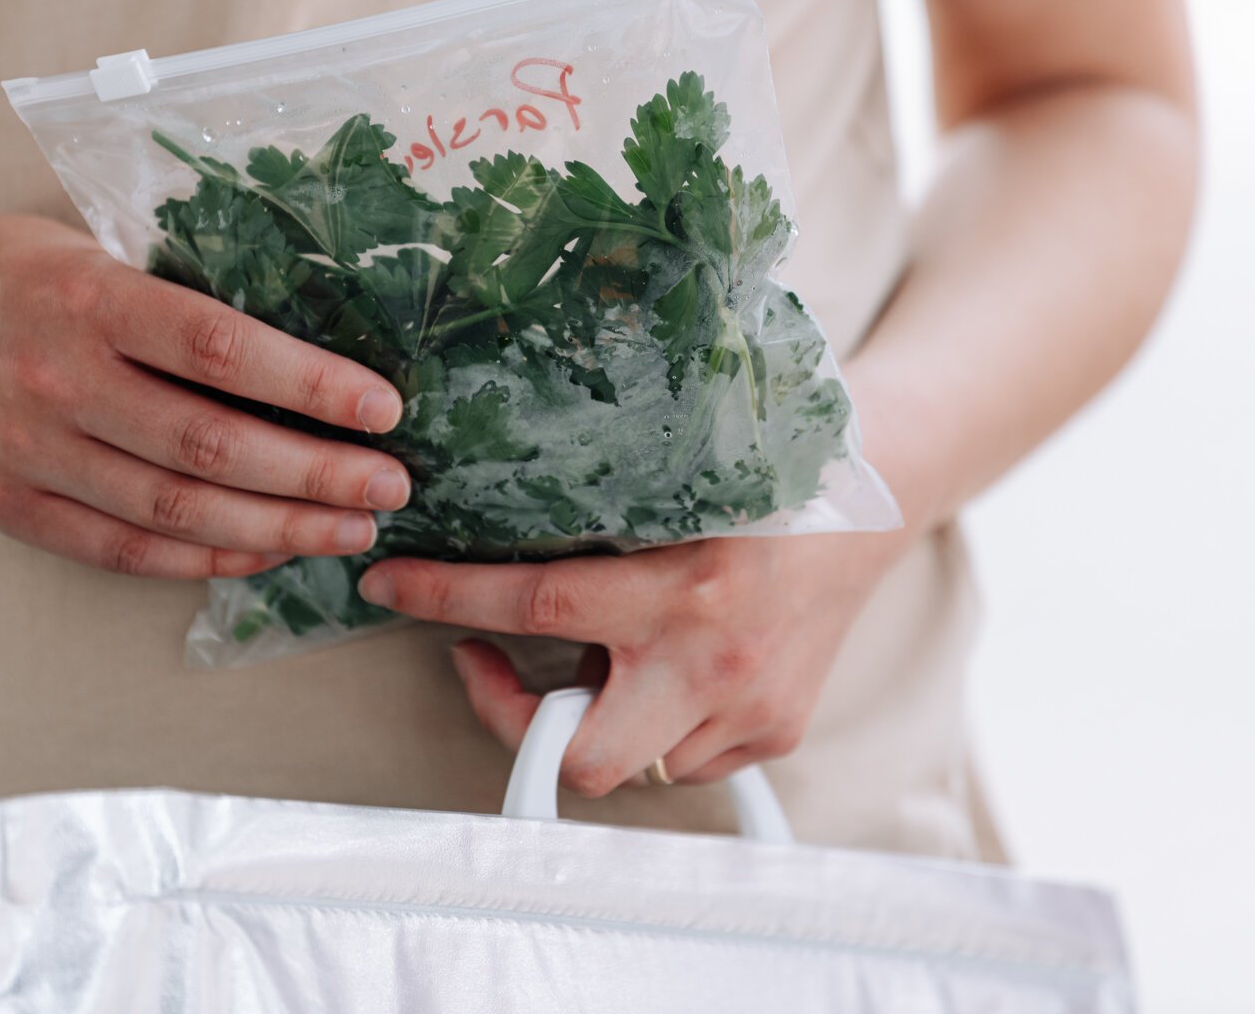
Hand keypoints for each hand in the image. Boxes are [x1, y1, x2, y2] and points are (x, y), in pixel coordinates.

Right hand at [0, 213, 412, 577]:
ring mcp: (30, 455)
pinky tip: (272, 552)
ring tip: (353, 527)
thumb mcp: (93, 251)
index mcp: (88, 299)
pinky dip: (210, 561)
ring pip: (179, 512)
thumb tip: (319, 341)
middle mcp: (56, 382)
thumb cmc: (18, 277)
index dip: (312, 385)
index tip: (384, 408)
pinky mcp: (15, 510)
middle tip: (393, 485)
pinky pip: (129, 552)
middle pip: (212, 445)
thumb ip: (183, 296)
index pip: (222, 348)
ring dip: (281, 528)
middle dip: (318, 474)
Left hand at [357, 530, 908, 793]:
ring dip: (599, 716)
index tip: (389, 583)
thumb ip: (599, 536)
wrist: (865, 514)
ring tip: (606, 654)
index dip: (447, 597)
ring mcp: (749, 710)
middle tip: (488, 666)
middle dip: (519, 723)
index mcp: (681, 590)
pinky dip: (658, 726)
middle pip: (586, 759)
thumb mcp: (676, 495)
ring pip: (634, 763)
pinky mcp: (777, 734)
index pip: (536, 603)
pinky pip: (684, 761)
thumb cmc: (756, 492)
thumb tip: (488, 554)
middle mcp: (713, 663)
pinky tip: (668, 673)